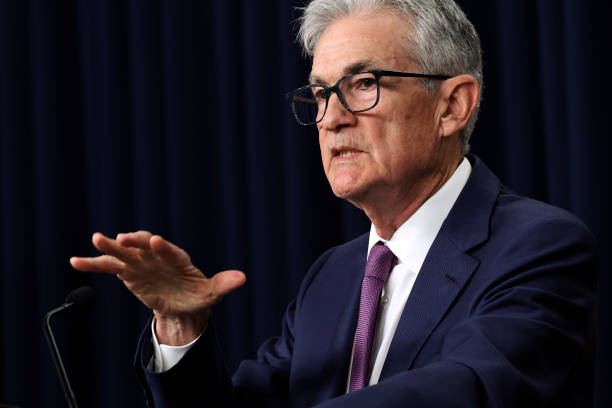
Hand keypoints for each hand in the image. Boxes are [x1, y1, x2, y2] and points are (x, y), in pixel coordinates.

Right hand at [70, 231, 245, 343]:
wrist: (181, 303)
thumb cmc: (197, 295)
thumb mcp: (211, 293)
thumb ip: (224, 284)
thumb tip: (243, 279)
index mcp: (178, 258)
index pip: (169, 250)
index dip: (162, 247)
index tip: (154, 241)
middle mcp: (157, 256)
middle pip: (143, 245)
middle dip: (134, 241)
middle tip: (123, 237)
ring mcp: (140, 262)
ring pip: (123, 252)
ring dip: (110, 246)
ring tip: (96, 239)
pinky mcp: (127, 271)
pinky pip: (108, 266)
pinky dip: (93, 264)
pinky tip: (75, 261)